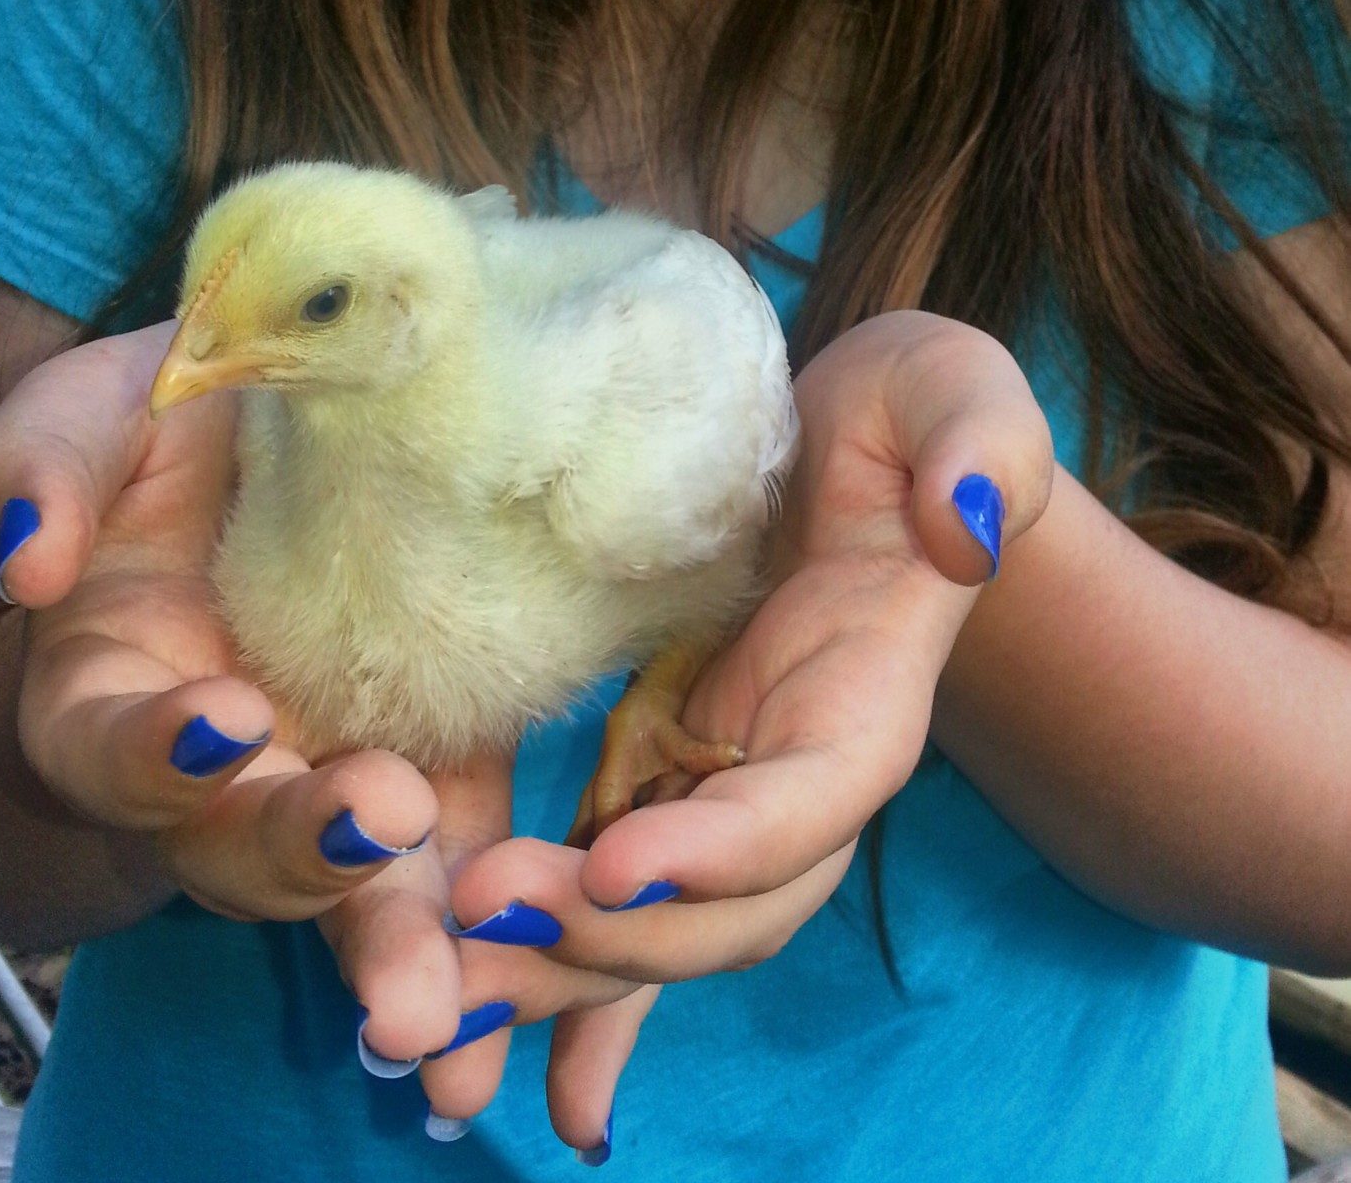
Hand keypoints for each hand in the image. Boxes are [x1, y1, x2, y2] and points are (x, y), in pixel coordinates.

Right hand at [0, 325, 646, 1135]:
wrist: (286, 399)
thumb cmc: (161, 412)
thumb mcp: (87, 415)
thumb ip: (42, 472)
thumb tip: (30, 562)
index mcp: (112, 688)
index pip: (115, 750)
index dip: (158, 755)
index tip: (226, 721)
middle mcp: (221, 759)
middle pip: (240, 847)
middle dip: (303, 855)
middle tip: (376, 823)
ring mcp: (331, 759)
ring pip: (357, 876)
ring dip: (398, 927)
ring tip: (450, 989)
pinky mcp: (437, 742)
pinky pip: (467, 829)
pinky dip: (495, 880)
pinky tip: (541, 921)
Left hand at [441, 311, 1054, 1152]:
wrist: (850, 435)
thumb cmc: (912, 412)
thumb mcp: (957, 395)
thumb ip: (981, 450)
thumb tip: (963, 530)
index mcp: (869, 702)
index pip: (807, 807)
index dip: (723, 848)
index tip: (616, 860)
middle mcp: (797, 778)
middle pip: (719, 906)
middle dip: (610, 938)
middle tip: (478, 920)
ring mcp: (725, 788)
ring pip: (651, 921)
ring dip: (553, 973)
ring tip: (438, 1004)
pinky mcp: (664, 772)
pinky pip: (606, 889)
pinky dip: (553, 966)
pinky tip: (476, 1024)